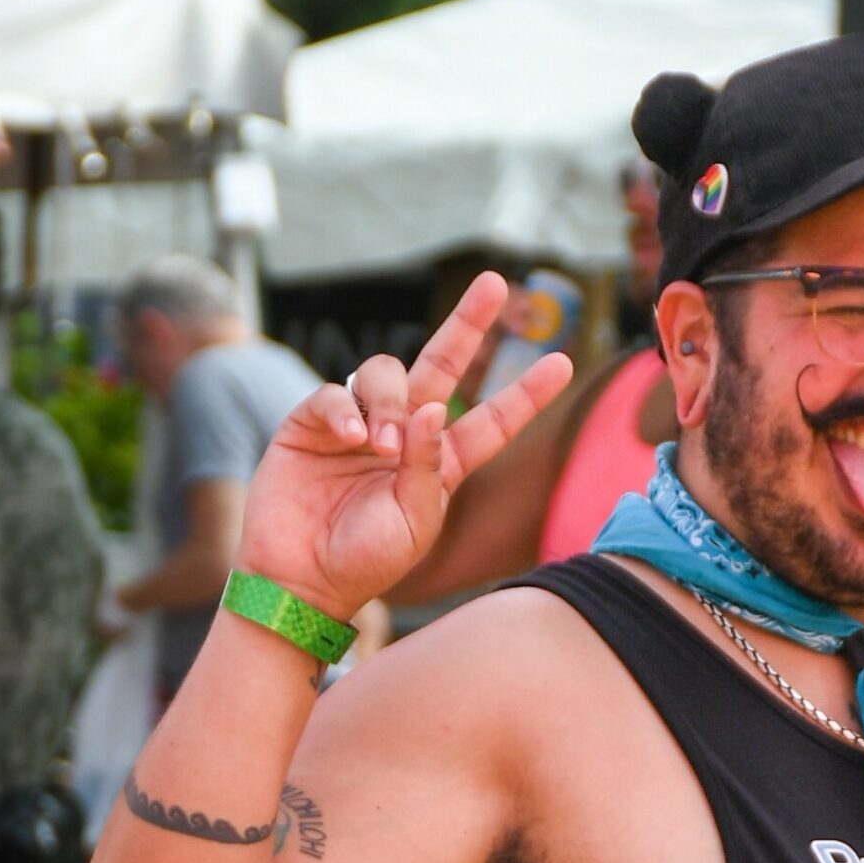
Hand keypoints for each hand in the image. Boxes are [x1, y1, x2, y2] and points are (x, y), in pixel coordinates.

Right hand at [232, 272, 576, 619]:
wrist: (300, 578)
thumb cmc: (365, 561)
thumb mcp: (413, 524)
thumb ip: (429, 469)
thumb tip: (435, 408)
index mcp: (440, 465)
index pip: (490, 421)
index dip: (524, 394)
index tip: (563, 362)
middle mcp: (404, 435)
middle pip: (442, 365)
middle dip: (469, 324)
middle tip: (497, 284)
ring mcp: (359, 423)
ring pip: (386, 373)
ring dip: (389, 401)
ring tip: (381, 446)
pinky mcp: (314, 422)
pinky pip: (336, 392)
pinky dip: (345, 408)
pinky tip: (350, 436)